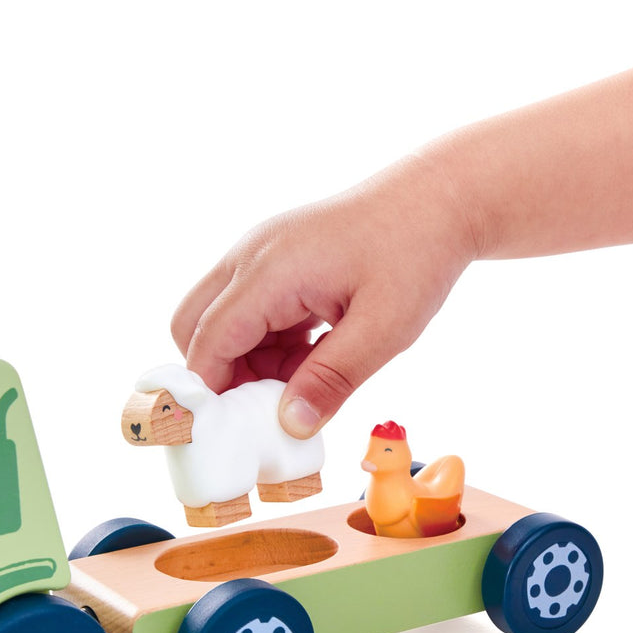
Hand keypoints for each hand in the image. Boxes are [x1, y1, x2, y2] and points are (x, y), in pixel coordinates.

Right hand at [172, 154, 478, 436]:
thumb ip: (332, 380)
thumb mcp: (384, 329)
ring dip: (246, 361)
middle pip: (193, 325)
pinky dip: (265, 344)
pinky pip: (246, 311)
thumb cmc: (416, 254)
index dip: (208, 390)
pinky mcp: (273, 261)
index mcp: (270, 271)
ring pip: (218, 321)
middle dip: (217, 373)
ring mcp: (259, 255)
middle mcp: (251, 256)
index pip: (209, 339)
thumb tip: (288, 425)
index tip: (222, 433)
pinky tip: (309, 355)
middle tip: (260, 406)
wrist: (439, 199)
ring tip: (301, 379)